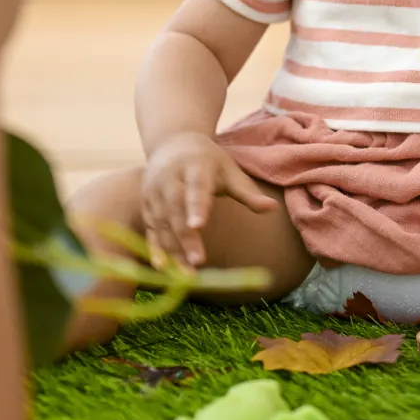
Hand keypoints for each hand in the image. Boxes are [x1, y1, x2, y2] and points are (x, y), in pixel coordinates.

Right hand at [140, 132, 277, 266]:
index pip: (196, 188)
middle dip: (185, 237)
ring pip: (161, 224)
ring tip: (186, 275)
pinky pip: (150, 231)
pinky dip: (155, 250)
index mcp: (194, 166)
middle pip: (175, 210)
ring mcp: (153, 193)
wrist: (172, 144)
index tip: (199, 226)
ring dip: (172, 250)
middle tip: (197, 262)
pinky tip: (164, 269)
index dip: (196, 207)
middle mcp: (169, 179)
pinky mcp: (146, 207)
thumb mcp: (229, 170)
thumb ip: (247, 192)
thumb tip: (273, 208)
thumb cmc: (208, 161)